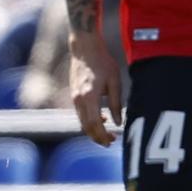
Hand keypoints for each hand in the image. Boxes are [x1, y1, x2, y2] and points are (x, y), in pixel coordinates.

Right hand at [67, 31, 125, 146]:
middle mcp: (78, 100)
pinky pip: (80, 114)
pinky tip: (101, 118)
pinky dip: (89, 120)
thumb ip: (116, 103)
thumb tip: (118, 122)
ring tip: (107, 133)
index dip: (102, 136)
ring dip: (93, 130)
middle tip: (110, 142)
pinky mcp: (73, 95)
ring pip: (82, 122)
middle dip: (97, 137)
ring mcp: (74, 98)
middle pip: (86, 127)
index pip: (94, 124)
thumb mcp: (115, 81)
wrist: (84, 48)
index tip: (111, 141)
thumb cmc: (102, 62)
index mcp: (89, 97)